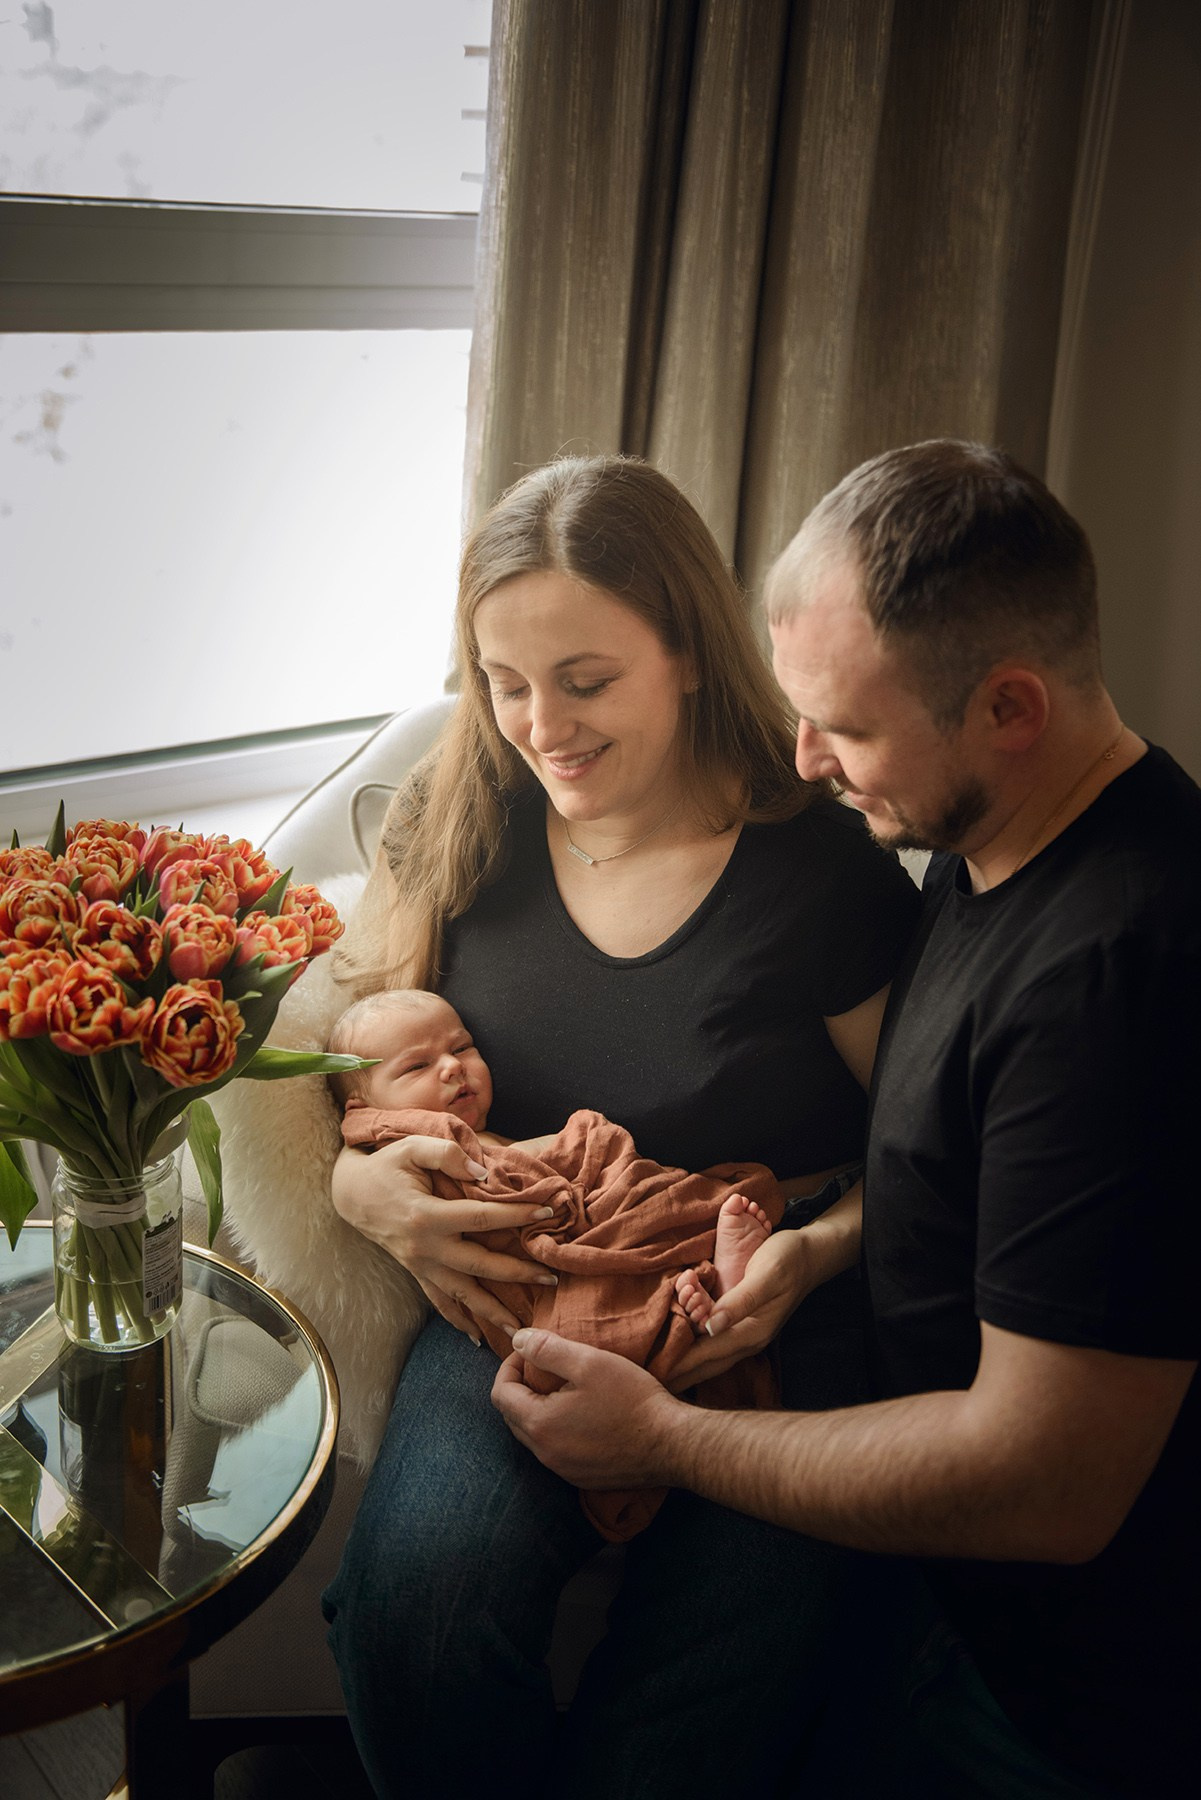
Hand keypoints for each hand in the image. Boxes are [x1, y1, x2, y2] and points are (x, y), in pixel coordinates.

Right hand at [330, 1136, 556, 1338]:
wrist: (351, 1193)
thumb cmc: (387, 1166)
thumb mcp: (412, 1147)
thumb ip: (447, 1154)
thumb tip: (482, 1172)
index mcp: (427, 1215)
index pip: (482, 1218)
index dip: (516, 1215)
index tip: (547, 1212)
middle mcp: (425, 1247)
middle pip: (479, 1265)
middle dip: (517, 1274)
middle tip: (551, 1278)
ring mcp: (419, 1265)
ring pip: (462, 1294)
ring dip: (492, 1311)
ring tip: (523, 1325)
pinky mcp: (415, 1273)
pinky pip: (439, 1302)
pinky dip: (459, 1321)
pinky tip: (478, 1338)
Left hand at [491, 1330, 684, 1487]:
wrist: (672, 1444)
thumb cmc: (631, 1399)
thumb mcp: (588, 1362)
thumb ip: (547, 1349)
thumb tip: (517, 1339)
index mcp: (539, 1424)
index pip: (500, 1394)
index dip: (509, 1367)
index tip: (530, 1351)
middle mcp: (545, 1454)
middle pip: (513, 1417)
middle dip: (521, 1388)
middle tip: (543, 1367)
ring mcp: (563, 1470)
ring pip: (534, 1436)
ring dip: (538, 1410)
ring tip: (563, 1389)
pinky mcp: (582, 1478)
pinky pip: (555, 1451)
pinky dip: (557, 1430)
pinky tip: (582, 1415)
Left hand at [667, 1227, 818, 1389]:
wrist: (811, 1255)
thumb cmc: (787, 1260)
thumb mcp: (764, 1276)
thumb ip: (739, 1302)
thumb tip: (709, 1327)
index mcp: (751, 1331)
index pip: (706, 1354)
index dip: (678, 1364)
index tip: (651, 1376)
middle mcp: (748, 1339)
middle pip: (707, 1364)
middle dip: (678, 1374)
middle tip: (645, 1388)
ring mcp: (747, 1334)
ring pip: (711, 1357)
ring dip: (686, 1365)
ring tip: (659, 1374)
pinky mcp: (745, 1325)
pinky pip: (715, 1345)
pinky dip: (696, 1350)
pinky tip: (683, 1352)